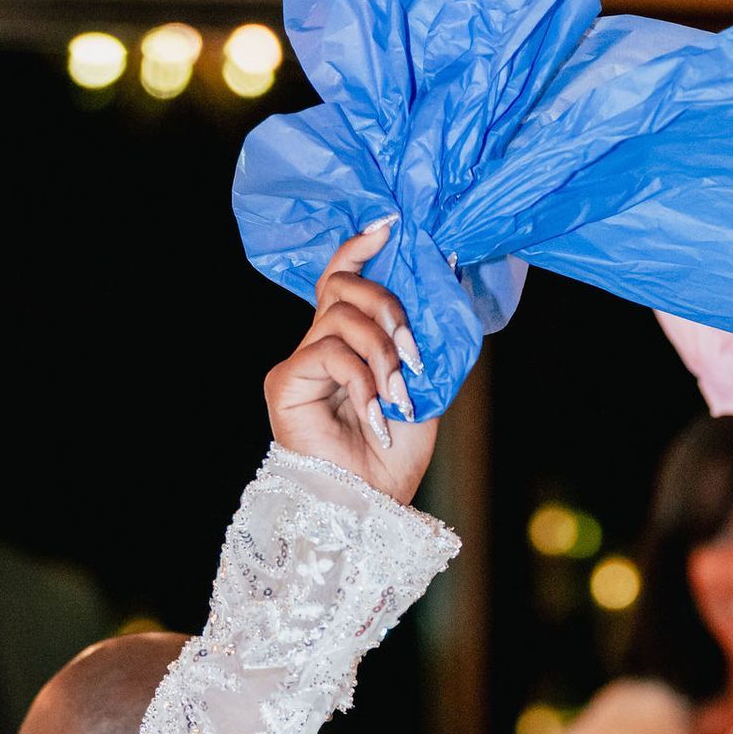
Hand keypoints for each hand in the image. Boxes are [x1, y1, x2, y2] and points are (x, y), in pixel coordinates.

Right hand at [264, 220, 436, 505]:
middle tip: (412, 353)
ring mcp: (300, 364)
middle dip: (388, 307)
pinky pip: (329, 352)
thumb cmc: (395, 457)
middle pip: (344, 286)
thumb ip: (422, 337)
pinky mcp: (285, 383)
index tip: (389, 228)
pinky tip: (376, 415)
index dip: (359, 248)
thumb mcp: (422, 384)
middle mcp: (319, 346)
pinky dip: (362, 380)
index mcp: (348, 344)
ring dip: (382, 353)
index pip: (341, 278)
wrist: (372, 506)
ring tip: (398, 397)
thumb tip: (447, 271)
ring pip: (341, 317)